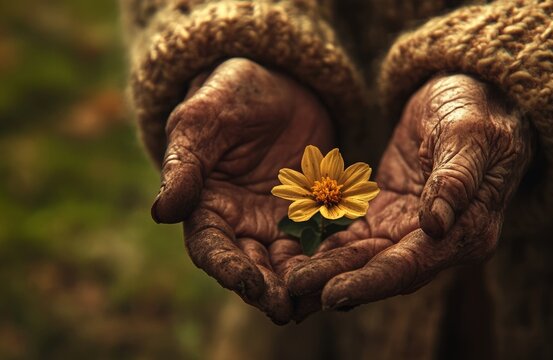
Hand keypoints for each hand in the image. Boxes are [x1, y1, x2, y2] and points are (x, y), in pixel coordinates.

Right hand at [151, 58, 333, 323]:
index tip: (246, 283)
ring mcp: (279, 221)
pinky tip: (348, 271)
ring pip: (290, 261)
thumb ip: (185, 164)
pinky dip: (334, 257)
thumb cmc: (230, 95)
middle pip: (252, 264)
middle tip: (285, 309)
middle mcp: (242, 223)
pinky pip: (325, 238)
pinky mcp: (314, 213)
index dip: (226, 267)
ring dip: (302, 283)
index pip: (211, 246)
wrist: (278, 83)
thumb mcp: (203, 120)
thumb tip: (162, 211)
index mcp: (207, 206)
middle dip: (267, 289)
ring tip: (319, 299)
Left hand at [288, 74, 532, 310]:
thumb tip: (435, 226)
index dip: (371, 281)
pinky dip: (326, 245)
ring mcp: (410, 228)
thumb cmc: (477, 110)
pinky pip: (354, 233)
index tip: (332, 294)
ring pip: (363, 256)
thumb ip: (455, 180)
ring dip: (326, 268)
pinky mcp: (388, 212)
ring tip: (285, 277)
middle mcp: (438, 239)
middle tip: (291, 287)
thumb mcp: (469, 135)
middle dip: (336, 279)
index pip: (413, 265)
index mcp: (468, 229)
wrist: (470, 94)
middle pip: (381, 267)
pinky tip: (295, 251)